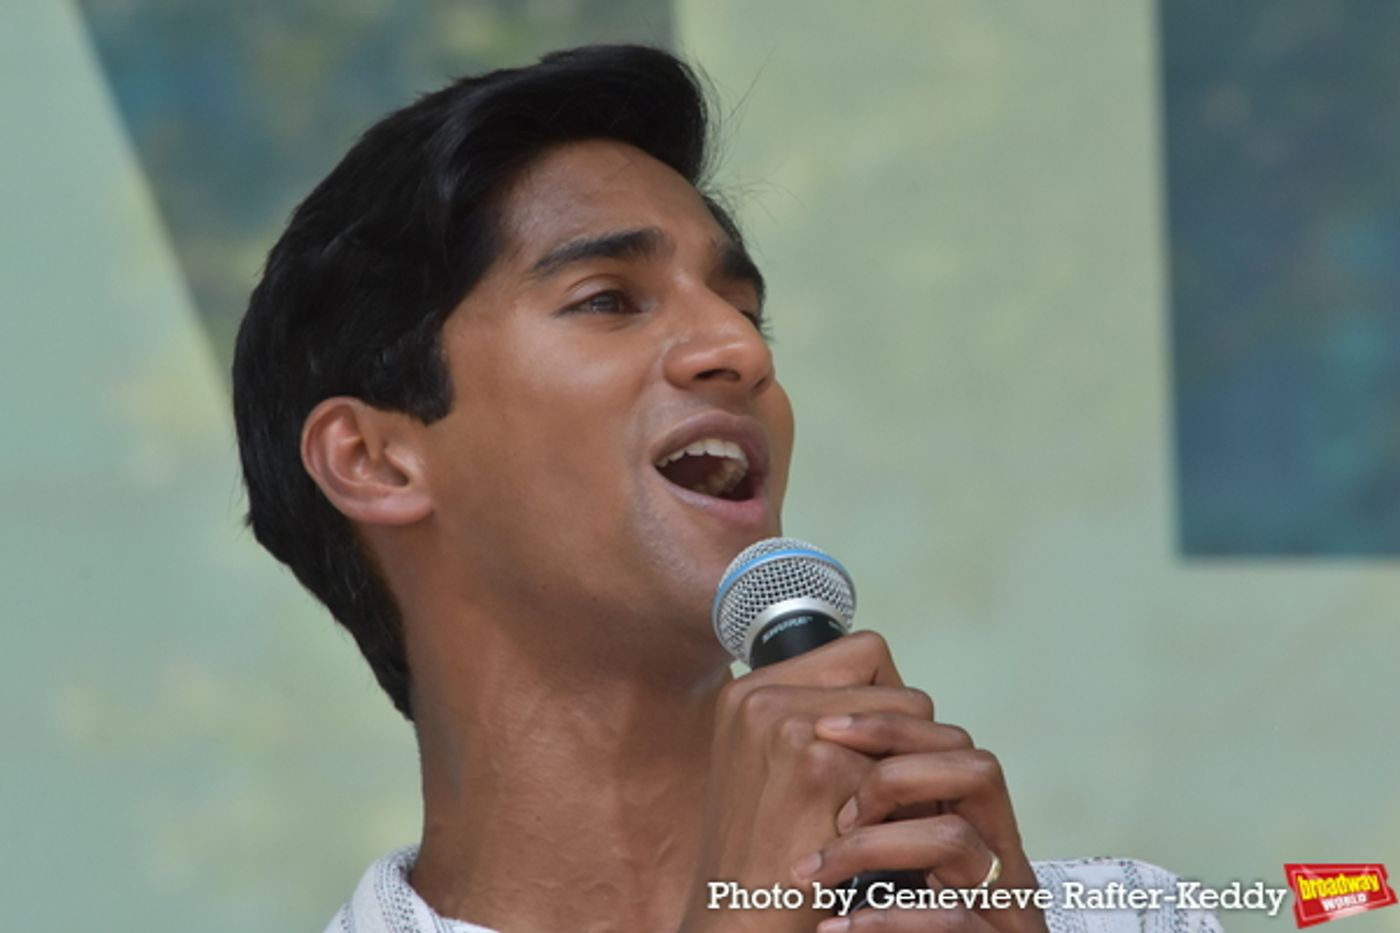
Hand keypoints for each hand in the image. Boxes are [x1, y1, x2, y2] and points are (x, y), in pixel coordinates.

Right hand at [677, 632, 932, 932]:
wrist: (736, 920)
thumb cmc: (760, 854)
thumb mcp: (762, 764)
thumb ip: (808, 718)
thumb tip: (889, 698)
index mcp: (746, 691)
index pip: (859, 652)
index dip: (885, 698)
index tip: (881, 748)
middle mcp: (762, 697)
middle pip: (891, 681)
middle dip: (908, 733)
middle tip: (897, 787)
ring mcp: (790, 728)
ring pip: (909, 715)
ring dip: (914, 763)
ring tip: (893, 809)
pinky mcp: (821, 770)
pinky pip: (903, 764)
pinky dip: (906, 804)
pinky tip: (885, 836)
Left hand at [790, 714, 1047, 932]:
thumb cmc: (916, 930)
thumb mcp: (904, 867)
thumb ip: (883, 818)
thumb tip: (815, 753)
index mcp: (978, 826)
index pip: (950, 744)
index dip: (890, 726)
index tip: (823, 729)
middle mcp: (1001, 856)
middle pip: (975, 771)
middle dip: (893, 776)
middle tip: (835, 811)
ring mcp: (1008, 902)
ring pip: (955, 839)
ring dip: (872, 848)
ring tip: (816, 871)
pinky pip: (951, 919)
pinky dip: (884, 919)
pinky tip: (834, 927)